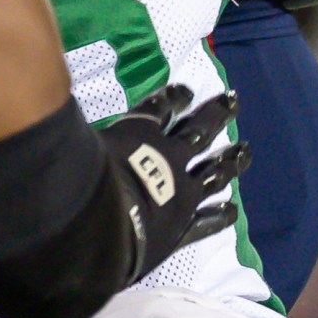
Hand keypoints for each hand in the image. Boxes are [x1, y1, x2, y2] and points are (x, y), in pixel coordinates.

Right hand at [99, 84, 246, 284]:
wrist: (104, 227)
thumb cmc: (84, 180)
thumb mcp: (84, 145)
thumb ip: (90, 139)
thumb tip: (71, 128)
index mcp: (141, 135)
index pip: (161, 107)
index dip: (174, 96)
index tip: (186, 90)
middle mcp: (170, 158)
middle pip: (198, 130)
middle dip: (216, 114)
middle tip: (233, 101)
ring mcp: (184, 192)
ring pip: (215, 172)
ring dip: (231, 160)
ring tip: (245, 151)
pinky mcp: (185, 224)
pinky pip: (209, 219)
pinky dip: (221, 214)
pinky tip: (231, 209)